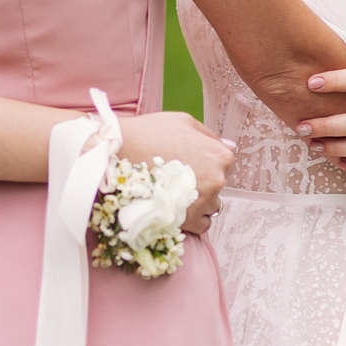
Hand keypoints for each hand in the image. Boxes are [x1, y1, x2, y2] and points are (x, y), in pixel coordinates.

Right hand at [116, 110, 233, 235]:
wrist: (116, 155)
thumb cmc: (149, 134)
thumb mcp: (183, 121)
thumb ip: (209, 135)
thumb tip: (228, 146)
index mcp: (219, 155)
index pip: (223, 162)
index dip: (204, 160)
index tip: (186, 160)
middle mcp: (217, 180)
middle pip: (217, 184)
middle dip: (201, 180)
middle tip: (175, 175)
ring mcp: (204, 202)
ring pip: (210, 204)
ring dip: (196, 199)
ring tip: (172, 191)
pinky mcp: (190, 221)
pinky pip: (203, 224)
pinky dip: (192, 217)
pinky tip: (175, 206)